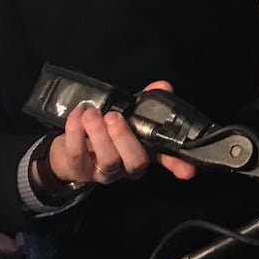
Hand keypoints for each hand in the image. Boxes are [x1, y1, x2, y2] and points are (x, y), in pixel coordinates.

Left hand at [48, 80, 195, 185]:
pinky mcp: (78, 170)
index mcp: (144, 153)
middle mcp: (127, 167)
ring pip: (108, 160)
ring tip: (91, 113)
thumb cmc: (105, 133)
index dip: (179, 164)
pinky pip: (78, 154)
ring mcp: (103, 172)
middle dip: (125, 137)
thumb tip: (163, 86)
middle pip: (135, 161)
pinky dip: (75, 132)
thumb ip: (146, 102)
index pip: (166, 159)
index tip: (188, 170)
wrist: (70, 151)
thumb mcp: (127, 116)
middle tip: (114, 116)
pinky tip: (77, 116)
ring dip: (98, 133)